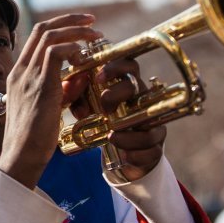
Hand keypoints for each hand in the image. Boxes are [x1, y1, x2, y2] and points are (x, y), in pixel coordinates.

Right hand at [0, 13, 100, 188]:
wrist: (20, 158)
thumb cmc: (34, 139)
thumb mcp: (50, 107)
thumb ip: (64, 89)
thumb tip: (82, 75)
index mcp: (19, 74)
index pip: (37, 37)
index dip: (61, 26)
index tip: (82, 26)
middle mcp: (20, 71)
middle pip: (43, 29)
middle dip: (70, 20)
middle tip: (92, 21)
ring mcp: (27, 77)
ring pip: (49, 36)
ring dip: (76, 31)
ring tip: (95, 35)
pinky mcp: (39, 86)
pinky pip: (55, 53)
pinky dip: (72, 49)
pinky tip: (85, 58)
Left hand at [69, 57, 165, 181]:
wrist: (120, 157)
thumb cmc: (104, 125)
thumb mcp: (89, 110)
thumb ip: (77, 98)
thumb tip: (67, 87)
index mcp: (127, 87)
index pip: (129, 65)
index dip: (115, 67)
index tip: (97, 78)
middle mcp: (143, 101)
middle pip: (136, 85)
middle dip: (116, 94)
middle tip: (103, 109)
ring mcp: (153, 124)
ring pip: (147, 121)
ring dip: (126, 131)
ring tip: (111, 137)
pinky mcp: (156, 147)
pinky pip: (151, 149)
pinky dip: (135, 153)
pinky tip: (124, 155)